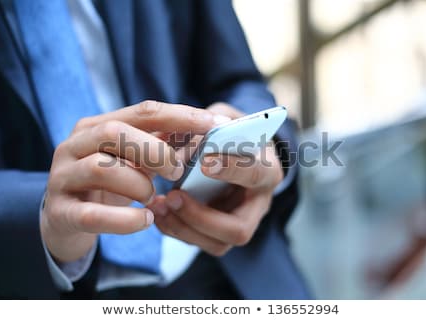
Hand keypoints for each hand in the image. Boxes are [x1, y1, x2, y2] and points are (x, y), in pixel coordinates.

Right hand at [41, 100, 225, 262]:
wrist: (65, 219)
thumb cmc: (108, 184)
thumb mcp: (132, 160)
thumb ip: (159, 145)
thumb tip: (205, 132)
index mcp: (96, 126)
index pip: (142, 112)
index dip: (180, 116)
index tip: (213, 124)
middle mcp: (74, 145)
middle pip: (114, 132)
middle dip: (155, 151)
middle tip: (177, 172)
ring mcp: (63, 178)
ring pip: (101, 168)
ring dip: (139, 184)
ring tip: (153, 198)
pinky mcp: (60, 212)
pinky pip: (92, 215)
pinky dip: (125, 219)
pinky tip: (145, 219)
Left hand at [149, 103, 283, 255]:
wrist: (237, 151)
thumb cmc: (230, 134)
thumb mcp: (222, 120)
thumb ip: (206, 126)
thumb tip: (179, 146)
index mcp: (268, 169)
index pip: (256, 174)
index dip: (232, 170)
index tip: (204, 163)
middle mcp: (259, 204)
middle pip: (239, 229)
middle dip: (201, 217)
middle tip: (173, 196)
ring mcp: (242, 222)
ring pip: (217, 244)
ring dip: (183, 227)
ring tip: (158, 206)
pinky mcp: (222, 232)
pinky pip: (200, 243)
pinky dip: (175, 230)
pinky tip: (158, 213)